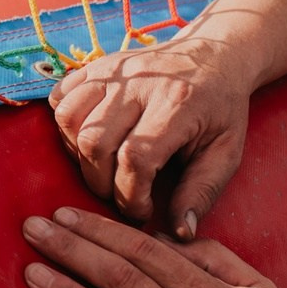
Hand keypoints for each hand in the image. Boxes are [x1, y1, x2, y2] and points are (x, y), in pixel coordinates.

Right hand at [49, 38, 252, 237]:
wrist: (215, 55)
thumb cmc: (221, 110)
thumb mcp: (227, 153)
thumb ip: (202, 193)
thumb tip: (180, 232)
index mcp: (178, 105)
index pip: (136, 158)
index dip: (130, 195)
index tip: (142, 210)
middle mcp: (140, 83)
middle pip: (94, 141)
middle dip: (100, 183)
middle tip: (120, 194)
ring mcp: (114, 71)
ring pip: (69, 118)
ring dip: (77, 155)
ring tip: (102, 167)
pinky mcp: (97, 66)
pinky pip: (59, 96)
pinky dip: (65, 125)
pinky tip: (89, 140)